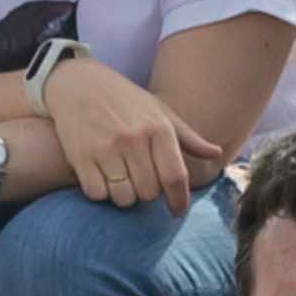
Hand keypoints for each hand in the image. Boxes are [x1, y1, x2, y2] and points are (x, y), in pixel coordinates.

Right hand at [30, 48, 197, 207]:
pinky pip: (97, 193)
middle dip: (147, 194)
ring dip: (124, 196)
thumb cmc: (125, 100)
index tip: (177, 212)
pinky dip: (101, 192)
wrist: (79, 83)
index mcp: (158, 128)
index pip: (175, 177)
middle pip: (149, 192)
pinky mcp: (80, 156)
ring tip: (122, 181)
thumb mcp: (159, 111)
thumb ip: (188, 137)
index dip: (179, 201)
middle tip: (141, 182)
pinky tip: (102, 178)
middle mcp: (133, 138)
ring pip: (124, 197)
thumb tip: (217, 153)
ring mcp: (106, 148)